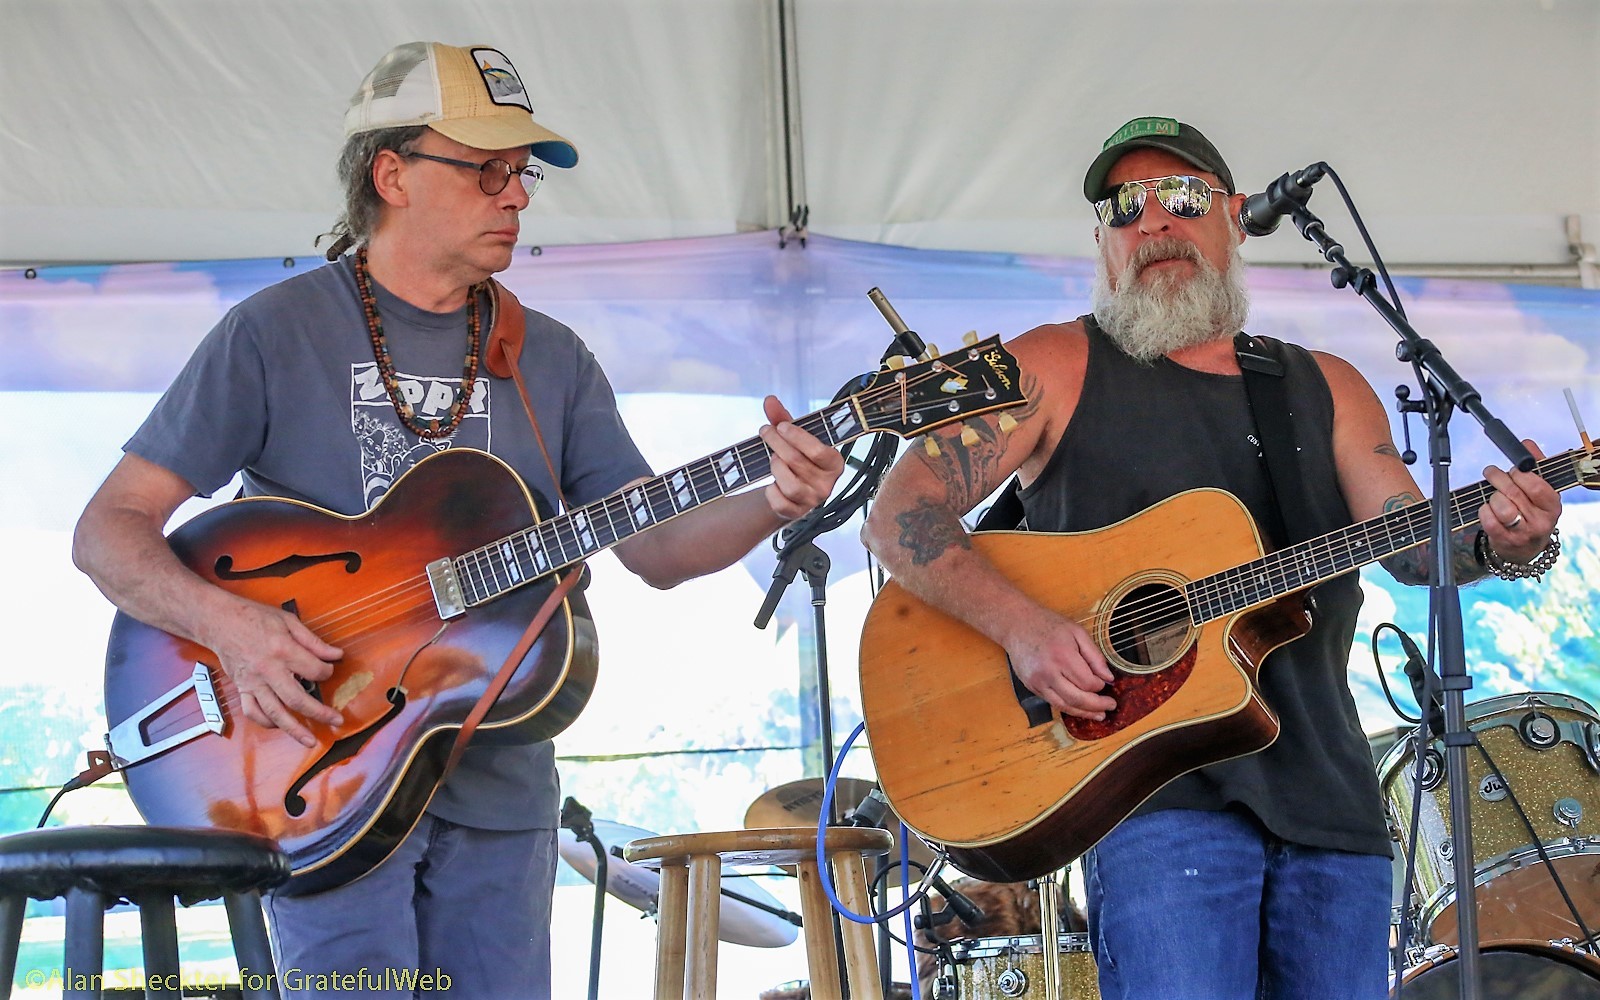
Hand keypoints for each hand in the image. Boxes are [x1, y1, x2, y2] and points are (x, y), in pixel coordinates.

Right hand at [205, 599, 343, 747]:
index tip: (330, 670)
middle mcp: (268, 670)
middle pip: (297, 699)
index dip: (328, 672)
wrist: (219, 620)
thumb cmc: (253, 617)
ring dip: (294, 729)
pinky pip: (253, 711)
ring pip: (275, 712)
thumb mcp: (288, 621)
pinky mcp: (242, 687)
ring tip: (310, 740)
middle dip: (319, 712)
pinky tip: (279, 726)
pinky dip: (266, 722)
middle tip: (336, 720)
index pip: (314, 670)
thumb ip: (313, 641)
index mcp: (282, 650)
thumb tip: (335, 654)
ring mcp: (253, 681)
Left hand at [758, 395, 845, 519]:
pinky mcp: (796, 513)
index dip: (797, 437)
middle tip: (765, 431)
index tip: (780, 426)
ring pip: (790, 485)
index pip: (818, 450)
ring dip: (776, 468)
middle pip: (798, 462)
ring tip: (772, 458)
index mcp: (834, 463)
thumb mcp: (792, 438)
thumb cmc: (795, 458)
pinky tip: (770, 484)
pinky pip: (780, 503)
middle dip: (777, 444)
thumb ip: (782, 419)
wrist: (788, 490)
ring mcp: (812, 500)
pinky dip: (771, 492)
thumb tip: (770, 399)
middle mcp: (827, 484)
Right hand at [1004, 608, 1117, 720]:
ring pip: (1065, 706)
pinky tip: (1079, 708)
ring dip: (1084, 713)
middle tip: (1110, 706)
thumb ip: (1095, 656)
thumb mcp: (1077, 633)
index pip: (1088, 682)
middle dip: (1097, 706)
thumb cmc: (1049, 625)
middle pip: (1078, 699)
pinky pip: (1053, 703)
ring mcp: (1038, 682)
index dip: (1100, 685)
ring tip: (1098, 715)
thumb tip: (1108, 678)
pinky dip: (1068, 707)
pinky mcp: (1031, 687)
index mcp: (1063, 656)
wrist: (1017, 625)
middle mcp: (1049, 672)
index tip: (1105, 682)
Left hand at [1479, 439, 1561, 562]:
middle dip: (1498, 478)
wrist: (1525, 548)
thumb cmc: (1532, 513)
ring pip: (1501, 507)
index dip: (1518, 474)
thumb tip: (1527, 443)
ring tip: (1493, 494)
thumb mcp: (1541, 492)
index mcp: (1552, 505)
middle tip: (1491, 472)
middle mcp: (1541, 521)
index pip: (1535, 485)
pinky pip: (1488, 519)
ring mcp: (1522, 532)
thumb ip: (1536, 466)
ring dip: (1492, 496)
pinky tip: (1487, 507)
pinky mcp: (1504, 540)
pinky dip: (1483, 510)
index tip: (1512, 470)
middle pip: (1514, 493)